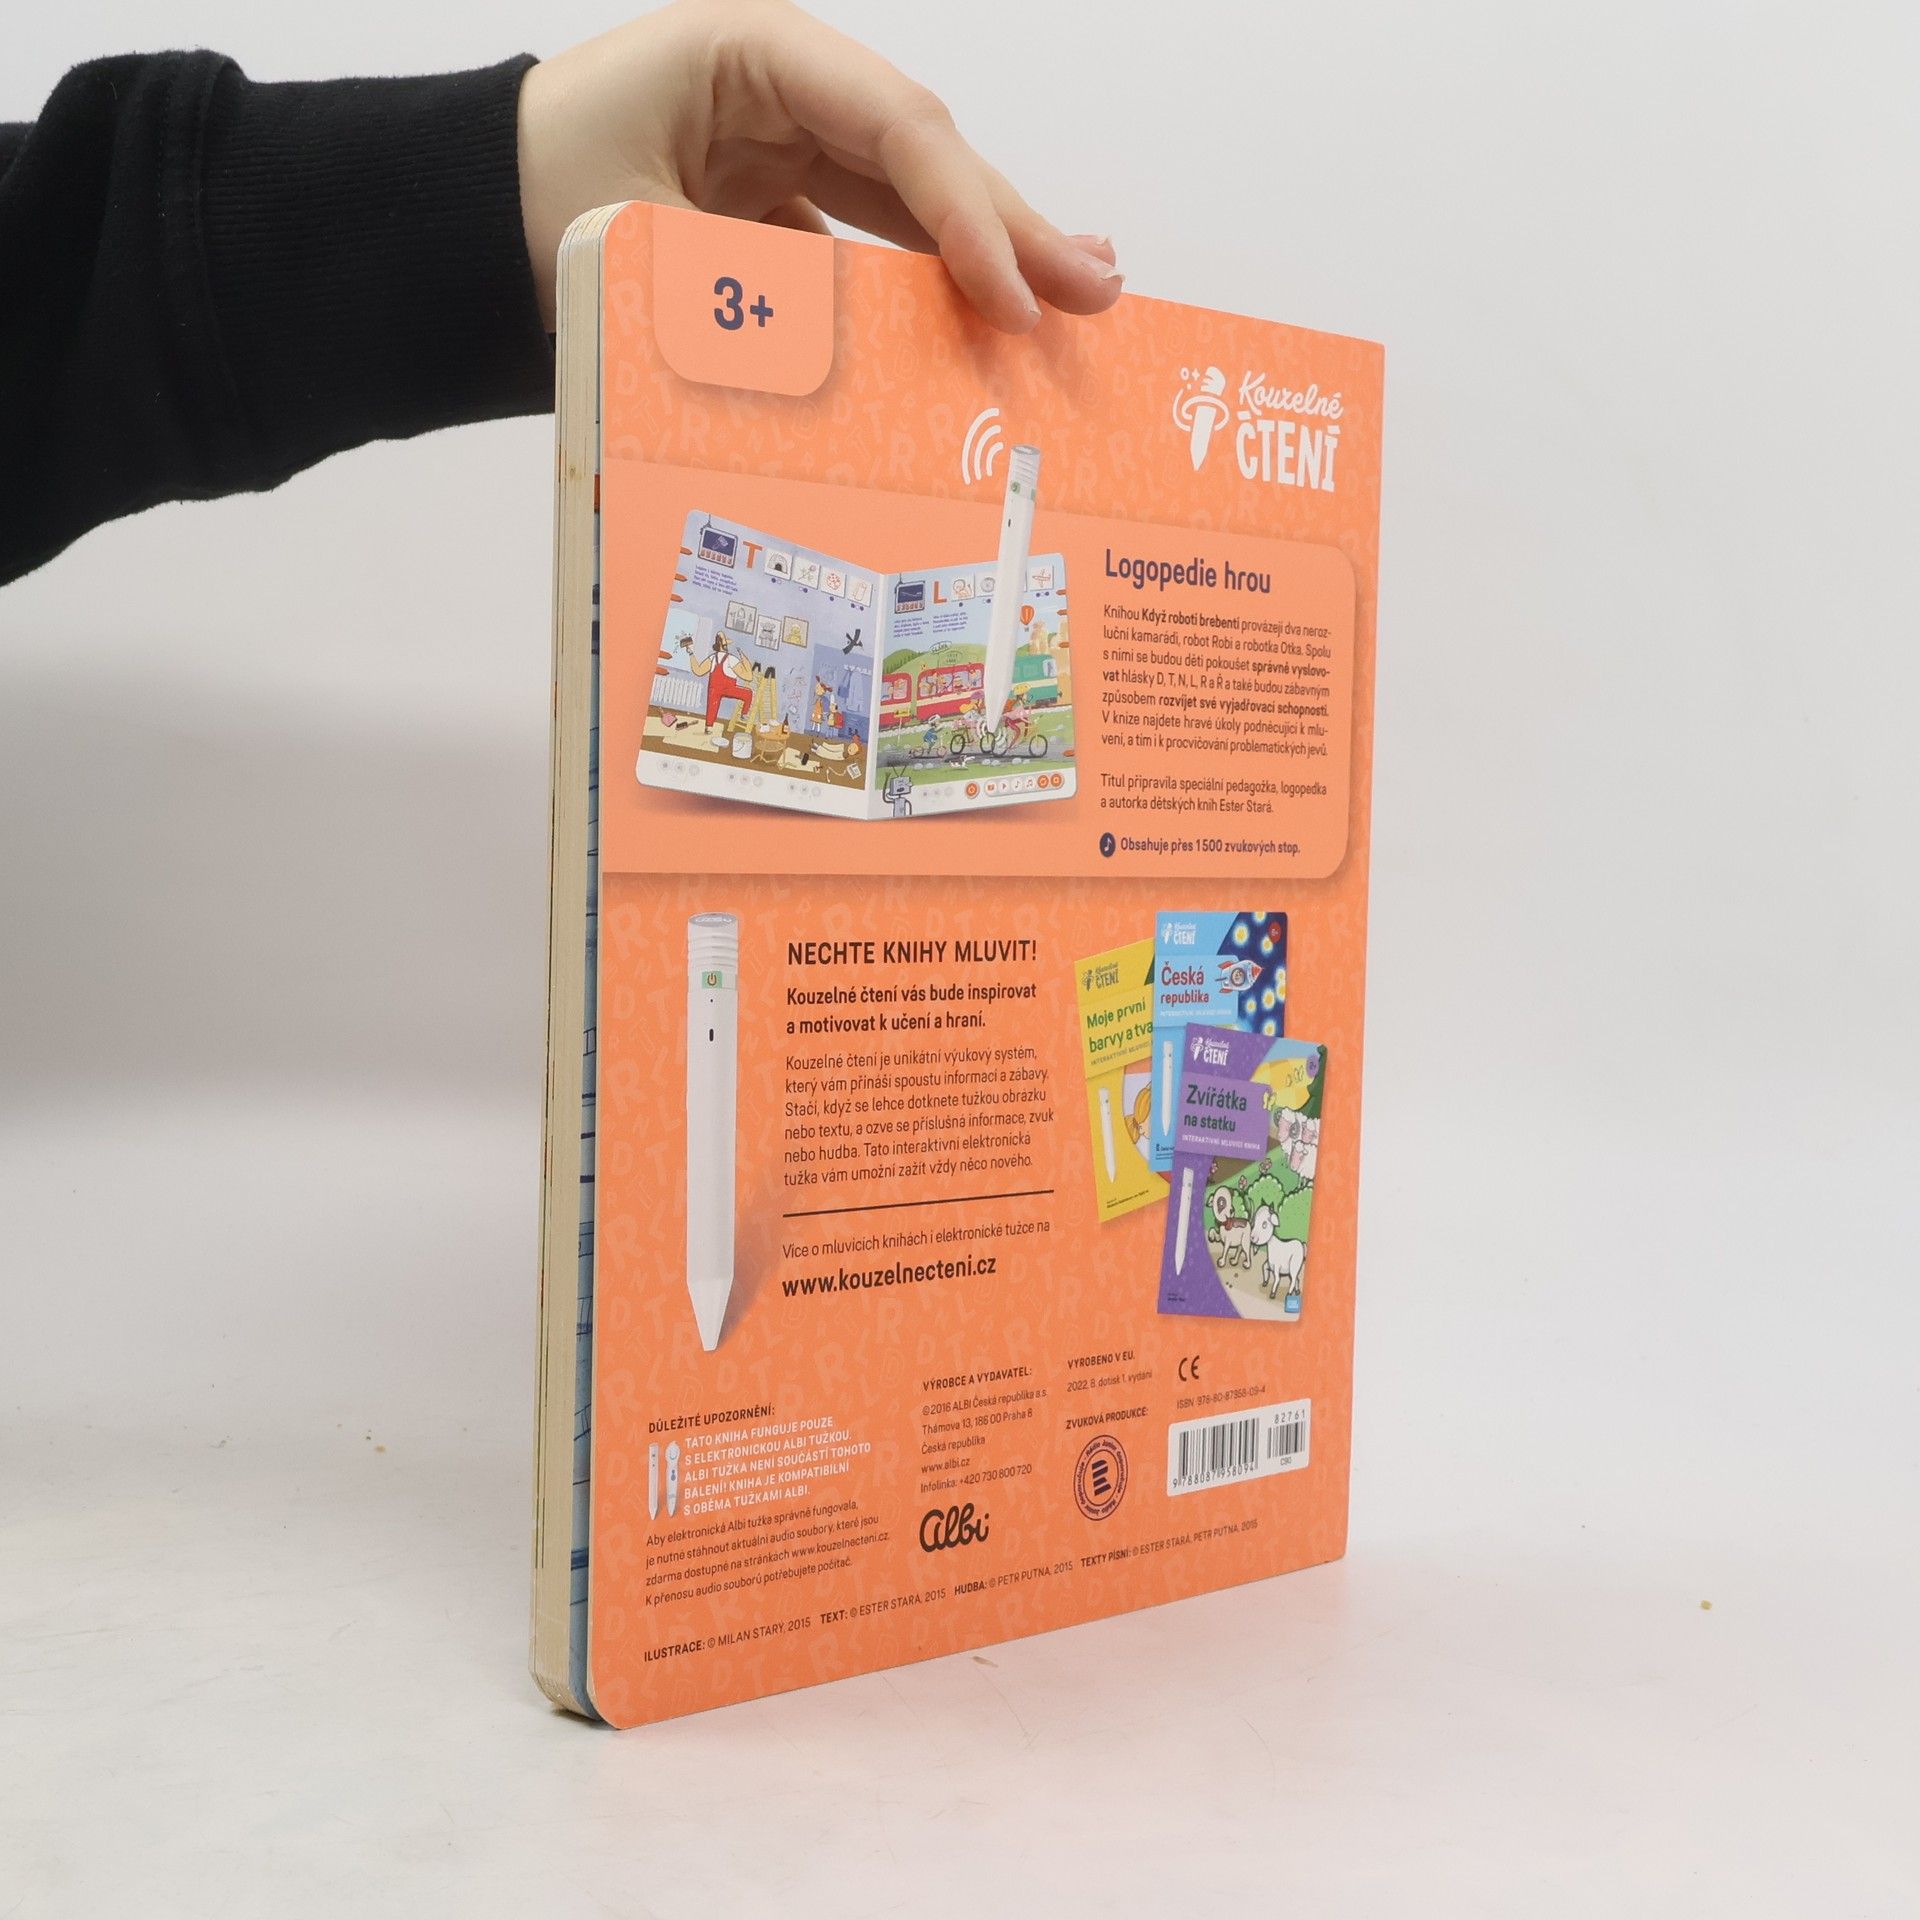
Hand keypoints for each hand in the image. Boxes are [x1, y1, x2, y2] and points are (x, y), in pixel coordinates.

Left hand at [516, 0, 1120, 331]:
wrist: (448, 233)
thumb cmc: (520, 205)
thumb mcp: (645, 238)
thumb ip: (767, 290)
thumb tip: (883, 369)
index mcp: (751, 52)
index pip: (895, 127)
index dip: (967, 215)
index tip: (1015, 297)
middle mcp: (782, 90)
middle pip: (925, 160)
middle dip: (1012, 229)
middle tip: (1097, 290)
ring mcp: (783, 148)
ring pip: (909, 204)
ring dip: (986, 257)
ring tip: (1076, 294)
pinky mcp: (775, 209)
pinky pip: (866, 250)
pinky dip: (921, 291)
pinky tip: (984, 320)